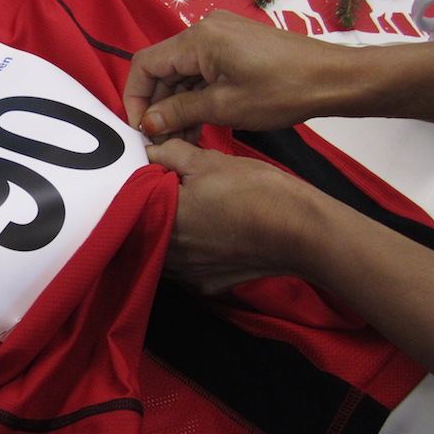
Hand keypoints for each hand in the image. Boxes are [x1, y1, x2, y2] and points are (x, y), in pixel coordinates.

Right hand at [124, 10, 350, 141]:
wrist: (334, 78)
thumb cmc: (285, 90)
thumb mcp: (225, 107)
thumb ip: (180, 112)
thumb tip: (147, 122)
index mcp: (199, 39)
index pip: (146, 64)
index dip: (135, 98)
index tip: (139, 128)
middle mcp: (205, 29)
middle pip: (163, 68)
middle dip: (158, 105)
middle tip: (161, 139)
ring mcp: (221, 35)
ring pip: (182, 72)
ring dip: (178, 104)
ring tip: (182, 138)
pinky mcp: (234, 45)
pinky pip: (202, 69)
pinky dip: (196, 95)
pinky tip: (199, 123)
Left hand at [149, 139, 325, 293]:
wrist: (302, 232)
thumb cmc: (254, 192)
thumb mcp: (208, 161)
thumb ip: (170, 154)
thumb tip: (150, 149)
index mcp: (161, 219)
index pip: (132, 200)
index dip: (141, 184)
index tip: (153, 172)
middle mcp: (168, 254)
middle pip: (146, 228)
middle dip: (153, 208)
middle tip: (172, 189)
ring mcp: (188, 274)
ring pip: (164, 249)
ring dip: (170, 232)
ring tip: (191, 212)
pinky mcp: (209, 284)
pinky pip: (188, 266)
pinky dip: (192, 251)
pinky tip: (207, 234)